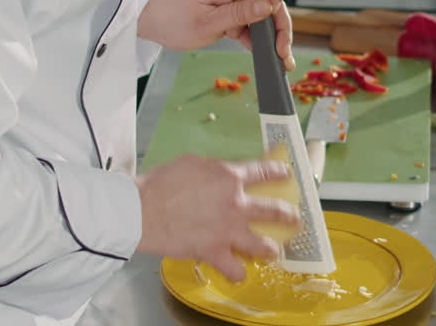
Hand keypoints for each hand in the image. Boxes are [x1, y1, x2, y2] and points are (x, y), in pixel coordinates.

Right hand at [134, 154, 299, 281]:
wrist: (141, 210)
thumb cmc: (160, 184)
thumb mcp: (193, 163)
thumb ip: (215, 169)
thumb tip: (224, 173)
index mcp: (229, 176)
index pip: (265, 172)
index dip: (279, 172)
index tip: (286, 174)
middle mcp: (235, 204)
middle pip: (274, 210)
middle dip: (288, 215)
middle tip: (294, 218)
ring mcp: (227, 230)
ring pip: (262, 245)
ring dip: (270, 249)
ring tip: (272, 251)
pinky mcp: (213, 252)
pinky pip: (234, 269)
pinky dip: (236, 273)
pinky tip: (237, 273)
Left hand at [138, 0, 294, 69]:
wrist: (154, 22)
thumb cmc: (174, 19)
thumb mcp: (208, 22)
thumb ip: (239, 13)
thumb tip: (268, 5)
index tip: (270, 12)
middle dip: (280, 23)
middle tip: (282, 50)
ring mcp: (234, 2)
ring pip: (264, 14)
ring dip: (274, 35)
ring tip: (281, 59)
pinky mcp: (230, 15)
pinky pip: (251, 25)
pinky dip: (260, 40)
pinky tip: (267, 56)